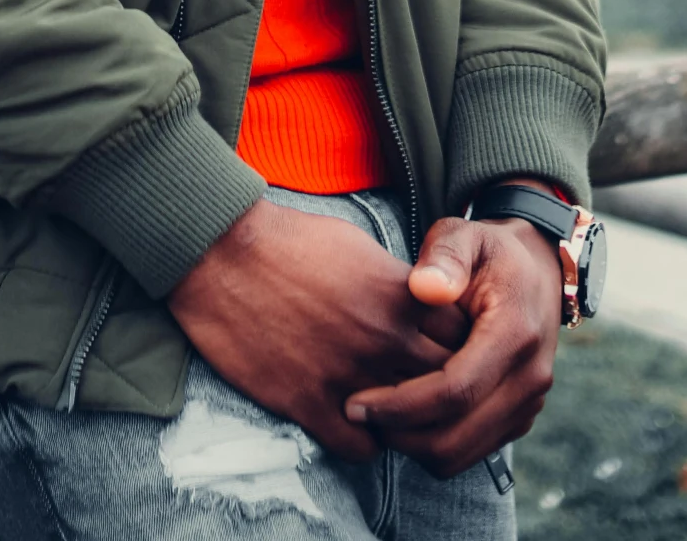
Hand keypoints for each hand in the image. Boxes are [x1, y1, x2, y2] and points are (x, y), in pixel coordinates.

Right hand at [167, 198, 468, 462]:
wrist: (222, 251)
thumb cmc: (288, 238)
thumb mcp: (357, 244)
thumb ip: (394, 282)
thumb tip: (415, 301)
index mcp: (400, 296)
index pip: (464, 340)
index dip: (460, 349)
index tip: (445, 350)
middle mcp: (384, 339)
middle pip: (447, 386)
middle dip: (442, 391)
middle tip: (425, 389)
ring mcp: (348, 374)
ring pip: (410, 426)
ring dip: (405, 421)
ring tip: (392, 410)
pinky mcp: (308, 401)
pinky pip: (360, 448)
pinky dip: (363, 441)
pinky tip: (353, 423)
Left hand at [343, 216, 560, 474]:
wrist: (534, 271)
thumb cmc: (487, 252)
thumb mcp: (465, 236)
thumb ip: (445, 256)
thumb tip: (424, 288)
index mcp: (515, 333)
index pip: (455, 390)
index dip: (402, 404)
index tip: (355, 401)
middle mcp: (529, 378)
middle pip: (457, 436)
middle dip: (400, 433)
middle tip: (355, 411)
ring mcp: (528, 403)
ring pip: (462, 454)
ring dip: (414, 445)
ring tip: (375, 414)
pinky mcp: (518, 418)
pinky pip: (471, 450)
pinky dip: (434, 443)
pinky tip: (403, 413)